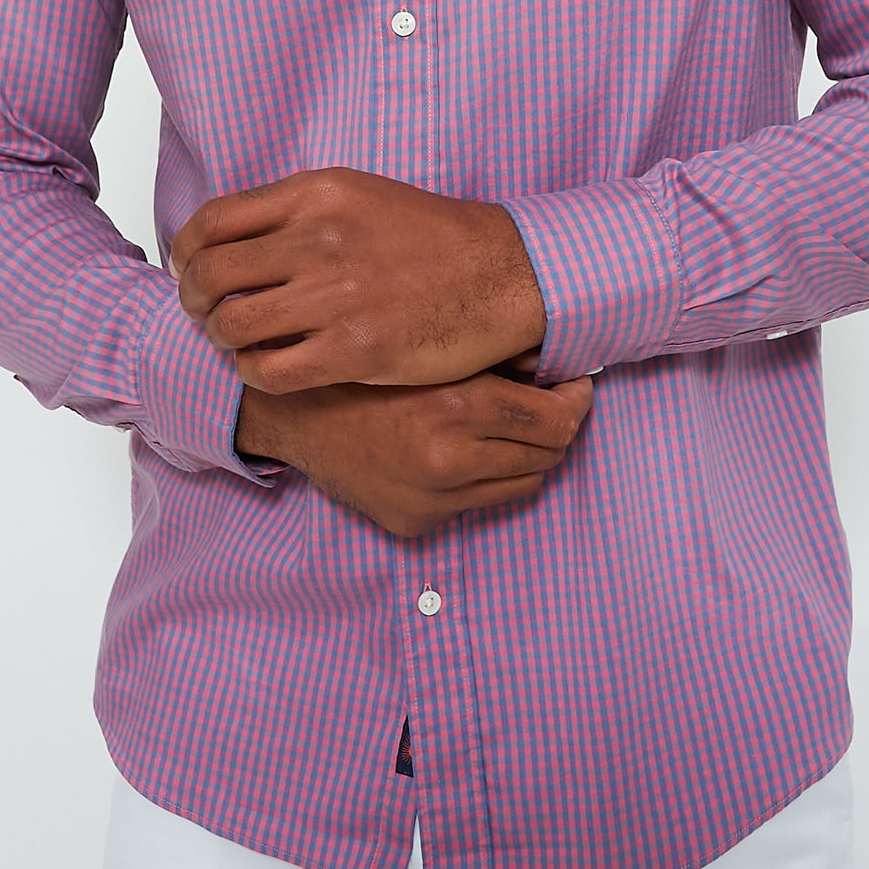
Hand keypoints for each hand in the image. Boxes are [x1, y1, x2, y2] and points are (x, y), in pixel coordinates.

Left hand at [171, 168, 546, 393]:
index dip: (188, 253)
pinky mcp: (353, 351)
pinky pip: (268, 371)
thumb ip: (297, 211)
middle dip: (195, 301)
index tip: (192, 271)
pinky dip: (254, 373)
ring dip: (224, 340)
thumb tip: (233, 238)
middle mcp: (318, 240)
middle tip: (208, 314)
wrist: (500, 275)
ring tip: (241, 343)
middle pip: (210, 276)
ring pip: (231, 326)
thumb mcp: (359, 195)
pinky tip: (271, 367)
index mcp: (316, 195)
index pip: (212, 223)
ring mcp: (334, 297)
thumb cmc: (431, 237)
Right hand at [235, 370, 595, 539]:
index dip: (577, 400)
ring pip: (522, 484)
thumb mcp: (429, 345)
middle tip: (551, 400)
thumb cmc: (363, 363)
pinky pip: (479, 502)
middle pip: (547, 456)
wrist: (291, 409)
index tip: (575, 384)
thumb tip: (550, 360)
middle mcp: (448, 462)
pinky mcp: (415, 523)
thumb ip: (494, 353)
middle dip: (557, 425)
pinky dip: (484, 476)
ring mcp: (432, 500)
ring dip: (527, 453)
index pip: (556, 421)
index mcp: (455, 408)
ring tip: (512, 423)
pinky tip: (466, 447)